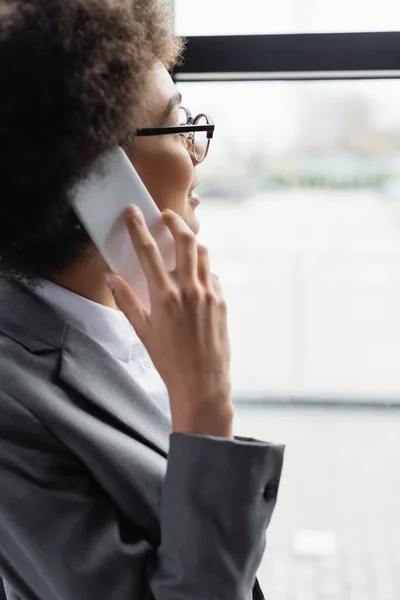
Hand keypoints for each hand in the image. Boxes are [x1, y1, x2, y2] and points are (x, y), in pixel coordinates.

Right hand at [106, 205, 232, 438]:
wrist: (202, 383)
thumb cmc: (168, 360)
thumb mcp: (142, 331)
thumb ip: (126, 301)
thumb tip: (110, 278)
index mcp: (164, 295)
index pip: (147, 251)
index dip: (137, 227)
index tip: (133, 212)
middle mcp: (189, 289)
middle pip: (184, 240)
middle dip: (174, 221)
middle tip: (166, 216)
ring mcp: (209, 294)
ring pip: (203, 254)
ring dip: (191, 242)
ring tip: (182, 242)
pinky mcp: (221, 302)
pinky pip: (213, 276)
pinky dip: (203, 271)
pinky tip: (196, 279)